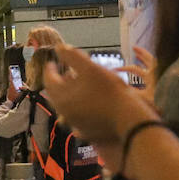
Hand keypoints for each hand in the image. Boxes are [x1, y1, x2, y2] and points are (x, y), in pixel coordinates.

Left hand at [42, 45, 156, 153]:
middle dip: (59, 81)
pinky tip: (87, 102)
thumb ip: (72, 56)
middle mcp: (63, 112)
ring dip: (68, 94)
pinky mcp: (84, 132)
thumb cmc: (110, 91)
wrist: (129, 118)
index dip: (50, 68)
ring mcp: (73, 123)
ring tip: (77, 85)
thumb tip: (59, 47)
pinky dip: (78, 107)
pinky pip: (76, 117)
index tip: (53, 61)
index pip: (49, 79)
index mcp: (61, 96)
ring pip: (65, 106)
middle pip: (55, 94)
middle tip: (65, 73)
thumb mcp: (91, 68)